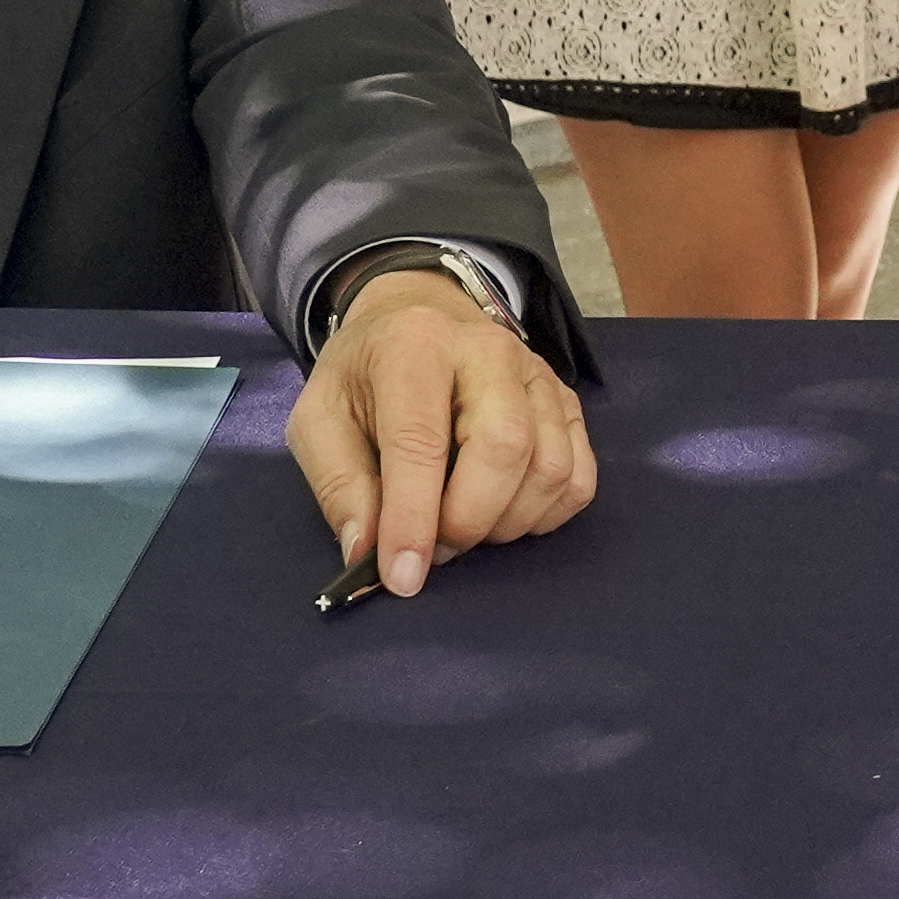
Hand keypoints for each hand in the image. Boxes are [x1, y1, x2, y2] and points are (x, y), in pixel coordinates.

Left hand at [287, 274, 595, 589]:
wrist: (416, 321)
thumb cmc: (364, 377)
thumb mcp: (319, 419)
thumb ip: (339, 485)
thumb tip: (367, 553)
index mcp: (415, 345)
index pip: (421, 440)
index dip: (413, 517)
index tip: (403, 577)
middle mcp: (490, 351)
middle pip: (505, 449)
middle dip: (468, 521)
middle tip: (434, 548)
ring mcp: (538, 375)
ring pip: (550, 469)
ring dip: (506, 523)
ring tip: (462, 526)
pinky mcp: (568, 402)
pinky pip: (579, 478)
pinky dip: (545, 515)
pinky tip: (504, 513)